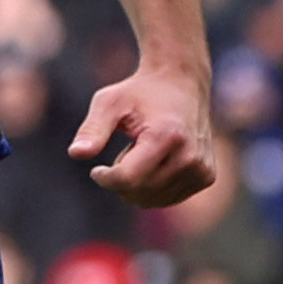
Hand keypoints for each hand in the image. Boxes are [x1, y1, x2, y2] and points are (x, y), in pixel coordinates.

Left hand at [71, 62, 217, 207]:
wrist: (182, 83)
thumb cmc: (139, 92)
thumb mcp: (108, 102)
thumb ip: (92, 129)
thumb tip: (75, 153)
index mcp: (167, 137)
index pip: (127, 179)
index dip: (105, 178)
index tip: (96, 170)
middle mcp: (190, 156)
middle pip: (139, 192)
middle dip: (121, 180)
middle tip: (125, 151)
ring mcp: (201, 169)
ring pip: (152, 200)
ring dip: (137, 183)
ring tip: (143, 153)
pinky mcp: (207, 176)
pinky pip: (167, 199)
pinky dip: (153, 187)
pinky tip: (157, 161)